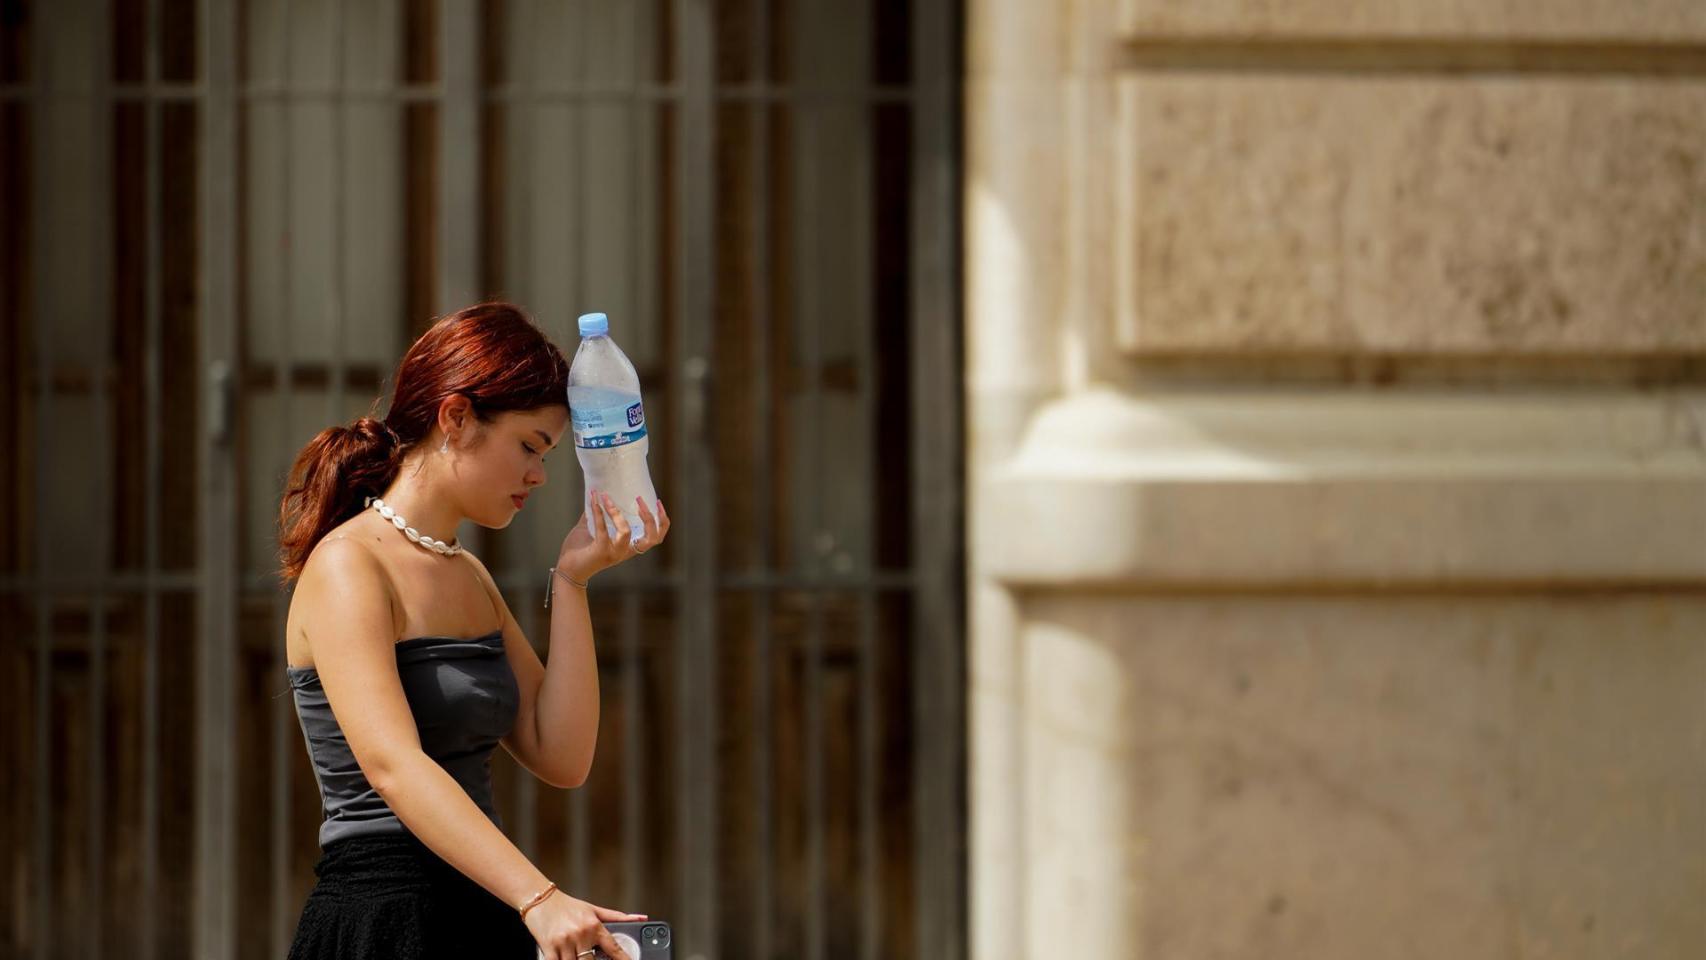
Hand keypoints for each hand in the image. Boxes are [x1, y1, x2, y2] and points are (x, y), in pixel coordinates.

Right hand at [522, 889, 644, 959]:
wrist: (540, 899)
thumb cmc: (568, 906)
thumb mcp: (594, 909)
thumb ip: (617, 917)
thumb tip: (642, 918)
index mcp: (594, 925)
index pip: (613, 947)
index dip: (623, 958)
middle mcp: (580, 934)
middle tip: (593, 957)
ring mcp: (564, 942)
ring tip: (578, 956)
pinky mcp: (549, 947)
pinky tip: (565, 959)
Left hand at [556, 489, 671, 582]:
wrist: (566, 570)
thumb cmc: (578, 551)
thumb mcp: (591, 529)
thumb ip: (596, 515)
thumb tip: (596, 494)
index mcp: (628, 547)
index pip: (656, 537)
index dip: (662, 521)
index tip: (658, 502)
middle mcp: (625, 552)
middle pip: (652, 538)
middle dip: (650, 518)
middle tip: (640, 499)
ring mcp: (614, 553)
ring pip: (626, 531)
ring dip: (617, 513)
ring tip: (608, 498)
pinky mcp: (601, 551)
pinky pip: (602, 528)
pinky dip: (598, 512)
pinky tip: (594, 500)